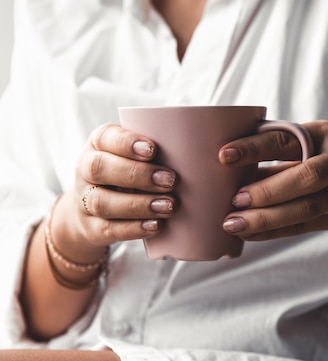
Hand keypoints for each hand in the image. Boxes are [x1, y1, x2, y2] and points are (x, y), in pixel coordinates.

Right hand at [52, 123, 176, 260]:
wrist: (92, 209)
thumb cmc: (130, 171)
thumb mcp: (136, 155)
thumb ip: (160, 150)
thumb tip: (204, 152)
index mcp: (99, 144)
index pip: (105, 137)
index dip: (126, 143)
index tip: (153, 149)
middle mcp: (85, 169)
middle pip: (100, 169)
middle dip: (137, 174)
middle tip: (171, 180)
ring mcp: (84, 200)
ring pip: (102, 201)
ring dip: (139, 204)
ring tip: (170, 206)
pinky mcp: (91, 228)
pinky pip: (108, 229)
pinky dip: (134, 228)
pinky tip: (156, 225)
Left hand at [219, 121, 327, 239]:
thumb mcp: (323, 143)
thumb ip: (288, 152)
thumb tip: (235, 169)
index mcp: (324, 135)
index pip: (286, 138)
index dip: (254, 146)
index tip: (224, 155)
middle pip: (302, 175)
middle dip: (266, 188)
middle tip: (233, 199)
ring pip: (306, 205)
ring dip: (268, 216)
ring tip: (235, 223)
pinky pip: (306, 224)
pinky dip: (278, 230)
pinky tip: (252, 235)